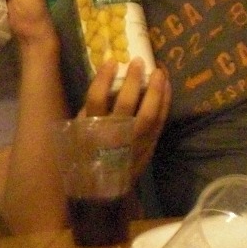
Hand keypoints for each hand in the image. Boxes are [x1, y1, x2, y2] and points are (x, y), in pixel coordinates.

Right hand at [82, 59, 170, 177]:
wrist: (103, 186)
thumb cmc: (87, 154)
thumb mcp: (79, 132)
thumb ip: (89, 111)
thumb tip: (105, 82)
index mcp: (92, 129)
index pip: (96, 99)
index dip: (103, 79)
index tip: (111, 61)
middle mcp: (114, 134)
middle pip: (125, 104)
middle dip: (133, 80)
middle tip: (139, 61)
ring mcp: (134, 141)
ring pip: (149, 113)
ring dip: (155, 90)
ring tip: (159, 72)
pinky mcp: (149, 145)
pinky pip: (160, 122)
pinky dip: (165, 103)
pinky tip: (167, 88)